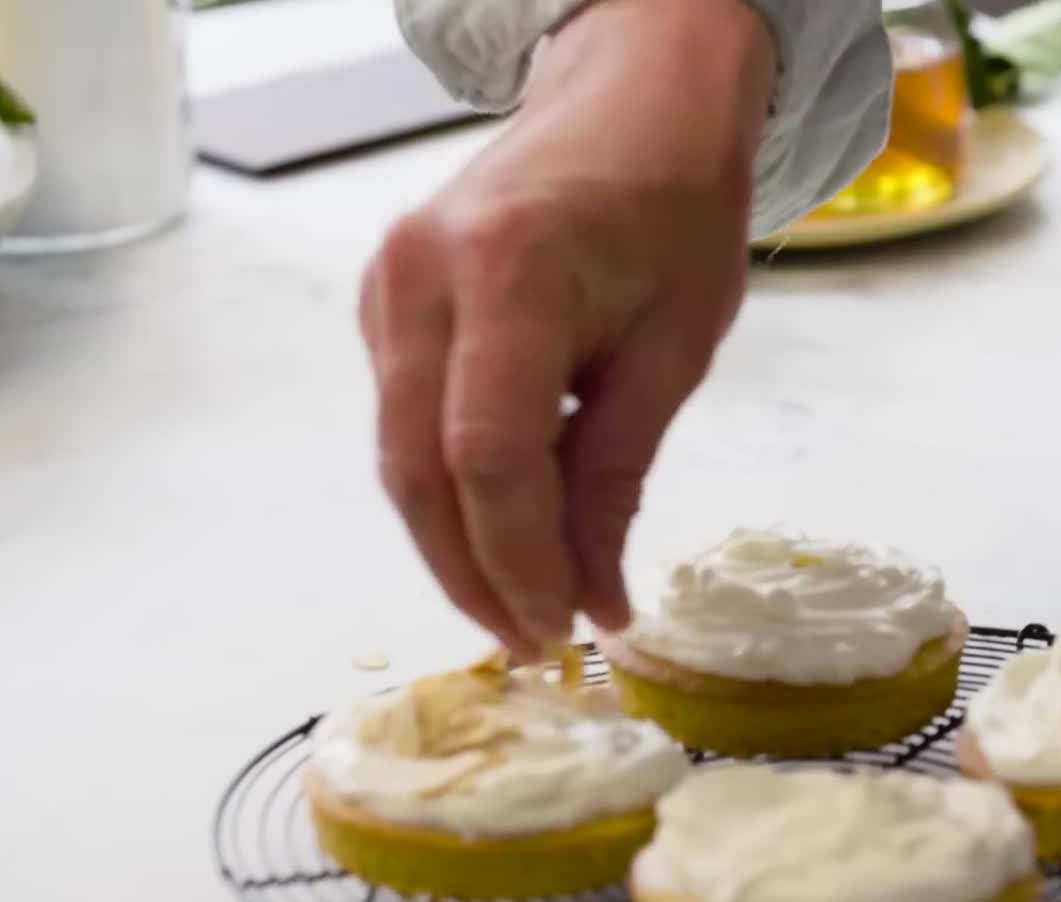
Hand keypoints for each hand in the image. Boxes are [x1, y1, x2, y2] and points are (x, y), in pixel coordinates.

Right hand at [359, 0, 774, 657]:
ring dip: (458, 543)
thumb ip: (618, 471)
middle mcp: (422, 274)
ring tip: (529, 604)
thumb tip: (592, 595)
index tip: (566, 627)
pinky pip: (406, 417)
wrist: (632, 98)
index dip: (521, 559)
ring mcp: (389, 284)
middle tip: (537, 644)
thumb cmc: (675, 207)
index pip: (488, 455)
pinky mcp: (385, 299)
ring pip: (400, 454)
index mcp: (508, 270)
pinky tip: (510, 525)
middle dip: (474, 574)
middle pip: (419, 470)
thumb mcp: (676, 346)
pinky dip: (452, 486)